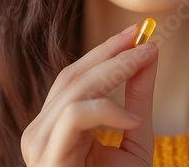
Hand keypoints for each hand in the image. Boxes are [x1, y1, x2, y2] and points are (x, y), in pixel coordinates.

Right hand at [21, 24, 157, 165]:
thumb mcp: (135, 133)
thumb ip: (139, 98)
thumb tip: (150, 54)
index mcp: (55, 124)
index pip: (75, 76)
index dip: (105, 51)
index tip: (135, 34)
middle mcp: (41, 130)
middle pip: (72, 76)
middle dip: (111, 52)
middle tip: (144, 40)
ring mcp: (39, 142)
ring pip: (74, 91)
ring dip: (114, 70)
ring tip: (145, 61)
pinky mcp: (48, 156)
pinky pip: (75, 115)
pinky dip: (107, 110)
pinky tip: (131, 120)